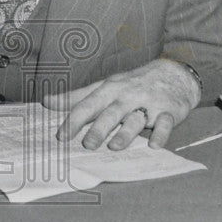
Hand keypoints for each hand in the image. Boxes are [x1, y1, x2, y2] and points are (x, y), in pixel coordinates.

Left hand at [42, 59, 200, 149]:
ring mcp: (149, 104)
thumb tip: (47, 102)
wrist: (173, 74)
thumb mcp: (105, 87)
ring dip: (126, 132)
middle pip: (111, 112)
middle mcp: (127, 96)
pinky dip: (161, 133)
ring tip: (114, 146)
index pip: (89, 105)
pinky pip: (165, 123)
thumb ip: (76, 97)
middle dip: (99, 127)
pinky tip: (154, 145)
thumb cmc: (131, 84)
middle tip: (87, 144)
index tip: (61, 136)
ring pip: (136, 118)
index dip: (74, 120)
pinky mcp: (169, 112)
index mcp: (110, 90)